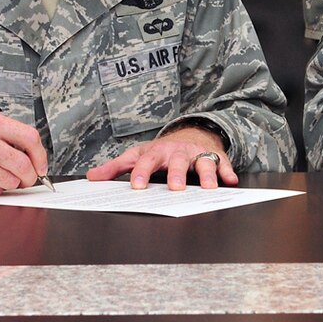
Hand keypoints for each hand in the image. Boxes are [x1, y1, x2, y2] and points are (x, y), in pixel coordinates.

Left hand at [87, 126, 235, 190]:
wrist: (191, 134)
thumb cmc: (162, 150)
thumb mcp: (138, 155)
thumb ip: (116, 168)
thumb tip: (92, 177)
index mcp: (158, 152)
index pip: (148, 162)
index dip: (142, 173)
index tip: (138, 186)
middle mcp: (178, 152)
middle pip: (178, 162)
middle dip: (177, 173)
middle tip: (175, 187)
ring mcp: (198, 154)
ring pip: (203, 162)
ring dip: (206, 174)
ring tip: (208, 187)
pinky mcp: (216, 157)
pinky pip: (223, 164)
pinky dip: (227, 171)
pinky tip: (230, 181)